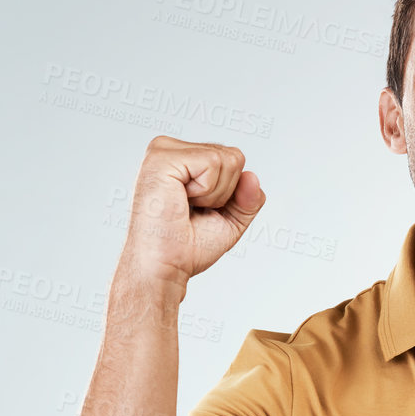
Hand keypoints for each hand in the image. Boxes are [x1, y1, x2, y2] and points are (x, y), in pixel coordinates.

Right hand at [117, 135, 265, 292]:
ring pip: (227, 159)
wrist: (164, 267)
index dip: (230, 193)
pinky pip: (213, 162)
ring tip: (184, 207)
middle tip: (191, 211)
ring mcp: (163, 150)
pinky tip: (180, 200)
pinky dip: (206, 190)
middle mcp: (171, 148)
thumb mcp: (231, 219)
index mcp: (182, 158)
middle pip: (234, 156)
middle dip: (224, 192)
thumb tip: (252, 177)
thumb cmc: (186, 246)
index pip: (233, 158)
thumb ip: (248, 198)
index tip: (199, 210)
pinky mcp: (162, 158)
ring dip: (214, 194)